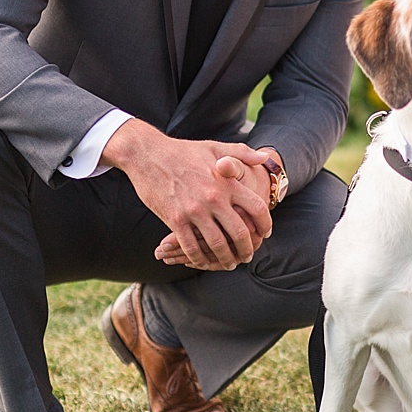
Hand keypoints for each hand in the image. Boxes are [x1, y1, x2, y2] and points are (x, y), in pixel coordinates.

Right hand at [100, 119, 272, 269]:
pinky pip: (191, 247)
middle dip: (247, 248)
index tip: (264, 234)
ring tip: (229, 263)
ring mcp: (194, 210)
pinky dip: (198, 258)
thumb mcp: (216, 147)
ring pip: (217, 244)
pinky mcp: (175, 219)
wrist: (147, 153)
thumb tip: (265, 157)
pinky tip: (202, 262)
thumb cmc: (183, 151)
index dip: (265, 224)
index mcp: (227, 182)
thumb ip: (242, 154)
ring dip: (225, 259)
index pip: (256, 208)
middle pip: (240, 232)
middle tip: (248, 256)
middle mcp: (213, 197)